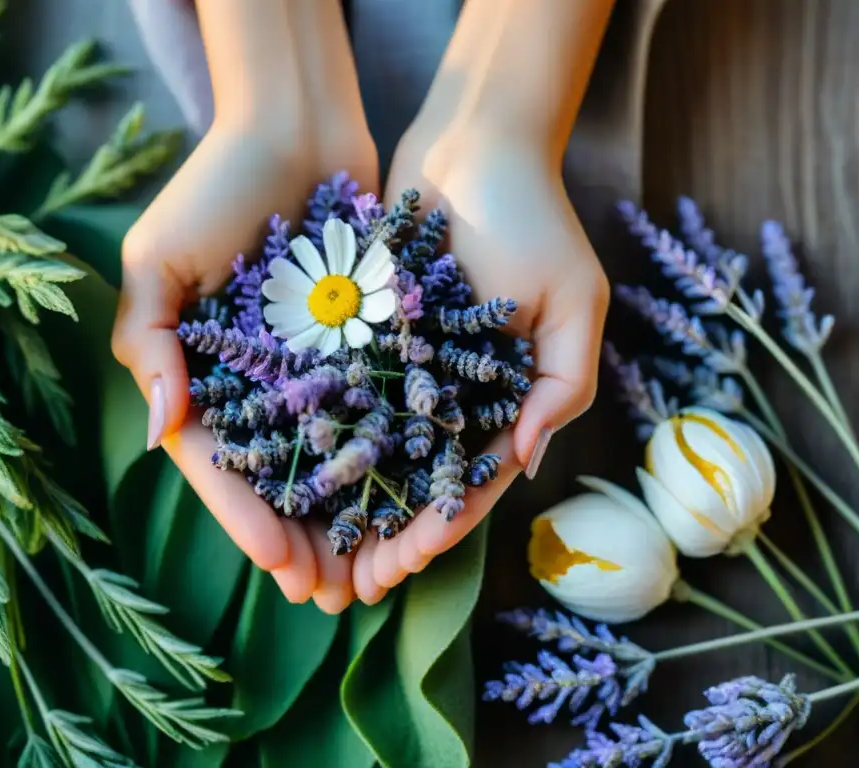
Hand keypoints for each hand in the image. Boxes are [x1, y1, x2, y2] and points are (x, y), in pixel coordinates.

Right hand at [112, 117, 378, 612]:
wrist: (294, 126)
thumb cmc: (214, 185)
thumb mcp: (159, 255)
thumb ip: (150, 339)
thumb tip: (165, 427)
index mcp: (200, 375)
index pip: (221, 465)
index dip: (246, 517)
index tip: (279, 563)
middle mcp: (254, 382)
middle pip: (276, 478)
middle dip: (300, 538)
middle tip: (331, 593)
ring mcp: (307, 367)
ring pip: (327, 460)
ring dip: (345, 519)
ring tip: (370, 571)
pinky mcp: (356, 347)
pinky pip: (371, 412)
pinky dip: (386, 459)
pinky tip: (410, 499)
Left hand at [352, 121, 608, 603]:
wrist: (474, 145)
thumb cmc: (534, 219)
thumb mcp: (573, 302)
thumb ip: (562, 383)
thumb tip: (527, 458)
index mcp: (504, 398)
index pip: (470, 482)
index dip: (438, 529)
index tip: (402, 568)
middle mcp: (450, 392)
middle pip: (412, 481)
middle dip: (383, 534)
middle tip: (346, 584)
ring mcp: (406, 366)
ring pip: (371, 451)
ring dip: (345, 503)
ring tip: (312, 548)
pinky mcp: (365, 333)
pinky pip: (340, 393)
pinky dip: (319, 436)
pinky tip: (285, 473)